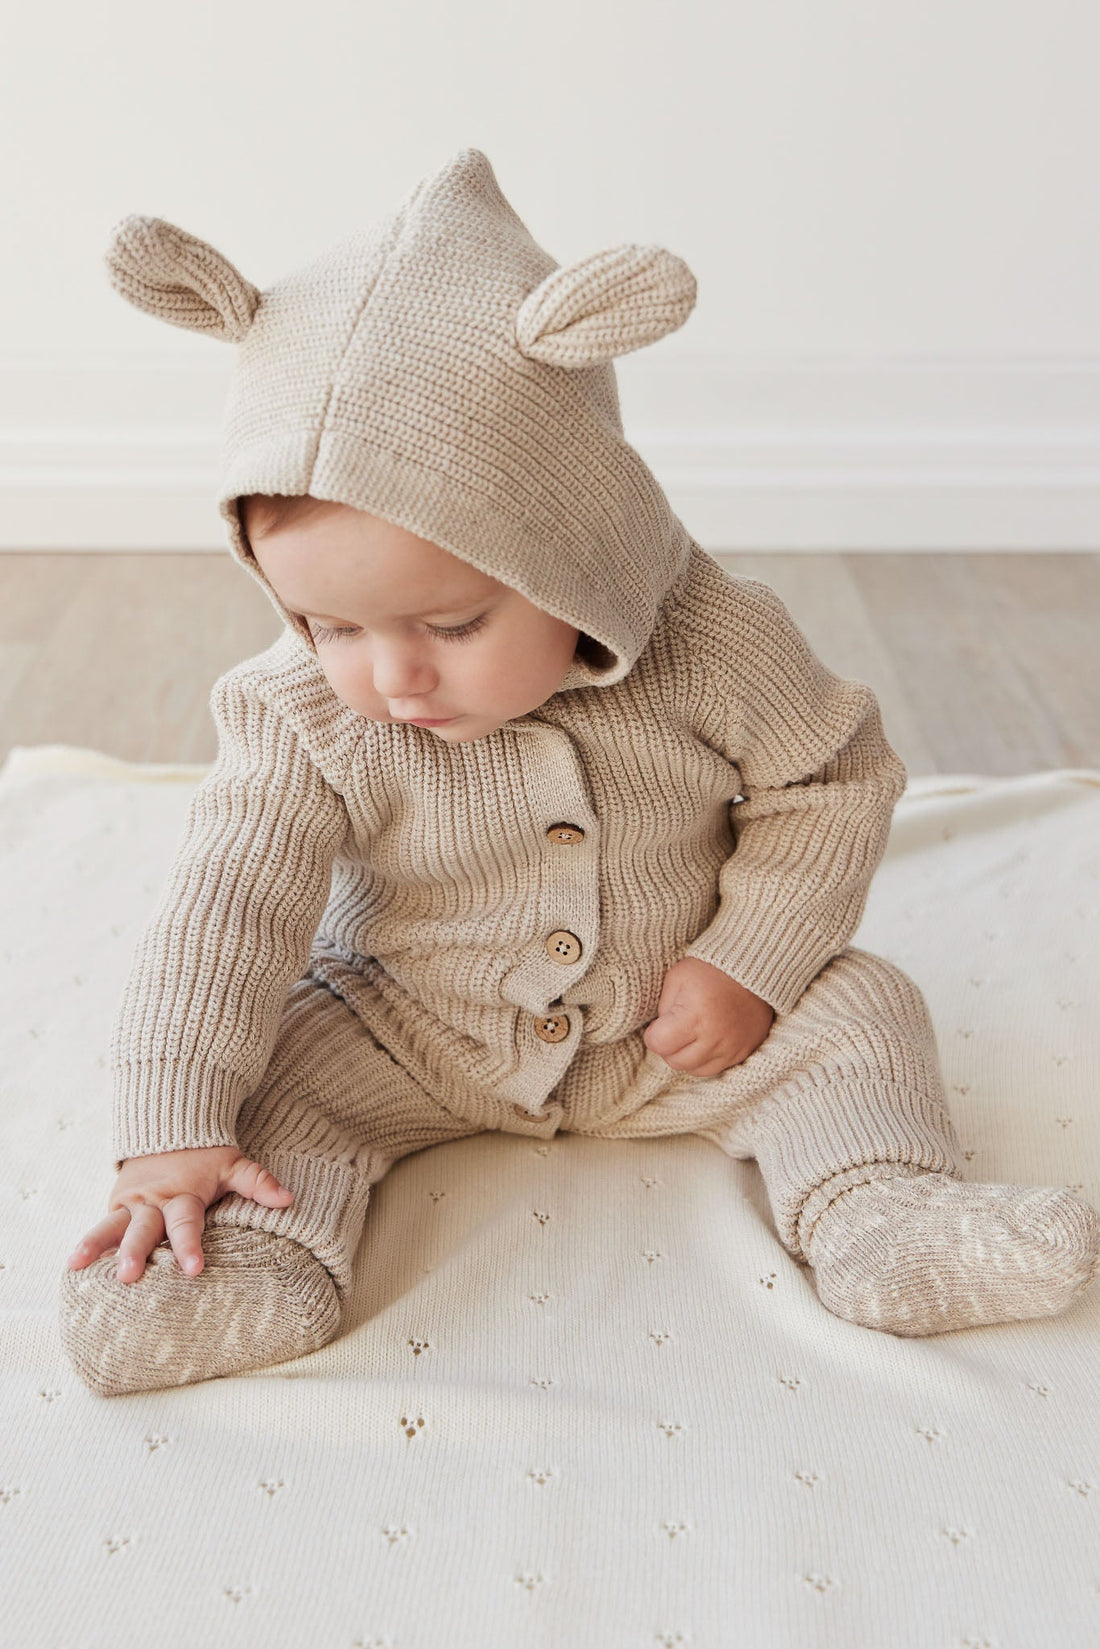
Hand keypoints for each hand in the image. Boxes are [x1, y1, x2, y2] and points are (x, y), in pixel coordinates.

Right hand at [65, 1146, 293, 1283]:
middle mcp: (153, 1202)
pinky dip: (88, 1244)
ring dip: (95, 1244)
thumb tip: (287, 1199)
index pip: (187, 1223)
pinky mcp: (116, 1206)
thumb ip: (257, 1181)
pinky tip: (72, 1267)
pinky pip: (101, 1226)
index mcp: (183, 1194)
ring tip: (76, 1264)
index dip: (190, 1245)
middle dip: (135, 1252)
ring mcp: (130, 1204)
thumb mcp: (233, 1162)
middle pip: (143, 1229)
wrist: (170, 1123)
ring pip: (111, 1225)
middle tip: (128, 1277)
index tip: (193, 1268)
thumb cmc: (206, 1154)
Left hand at [642, 955, 774, 1077]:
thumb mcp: (676, 978)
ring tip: (690, 1034)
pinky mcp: (744, 1052)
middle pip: (675, 1061)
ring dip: (687, 1056)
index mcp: (694, 1015)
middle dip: (668, 1047)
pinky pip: (716, 1069)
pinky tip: (706, 1040)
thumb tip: (658, 1032)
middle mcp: (714, 1036)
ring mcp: (731, 1047)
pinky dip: (706, 1059)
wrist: (752, 968)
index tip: (658, 1025)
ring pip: (695, 1070)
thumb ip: (663, 1008)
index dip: (652, 1035)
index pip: (659, 1044)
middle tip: (674, 1029)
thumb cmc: (710, 970)